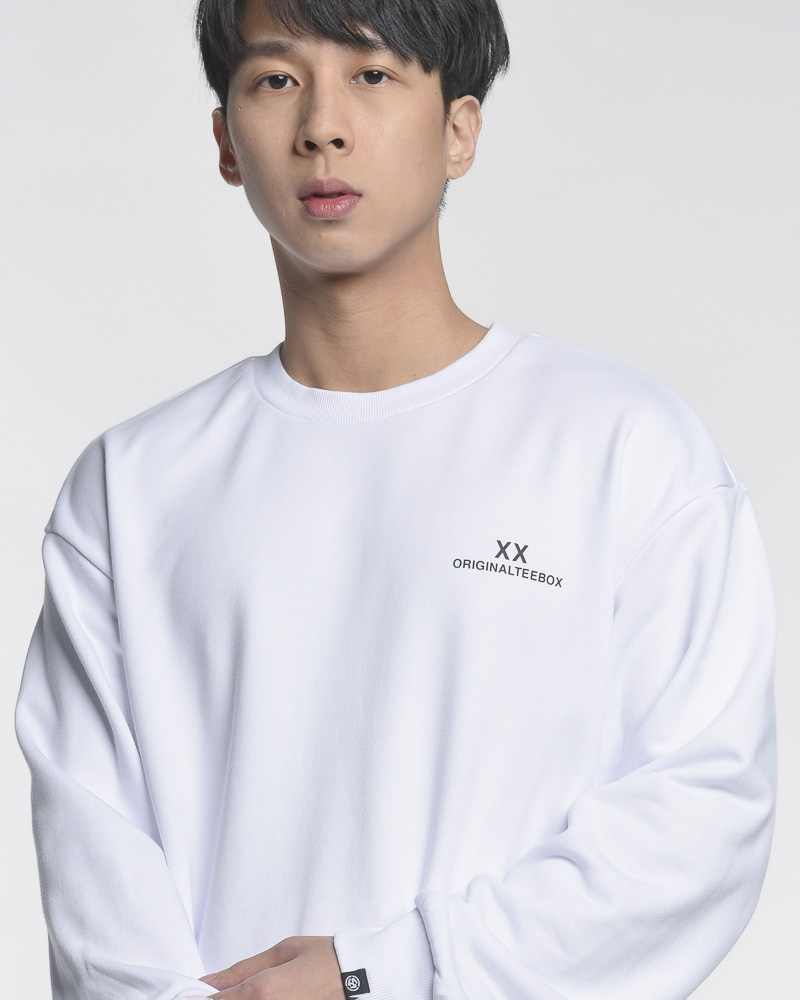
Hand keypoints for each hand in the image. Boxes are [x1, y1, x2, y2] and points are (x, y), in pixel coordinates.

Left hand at [198, 935, 346, 998]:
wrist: (361, 977)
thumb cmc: (325, 960)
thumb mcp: (282, 952)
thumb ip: (240, 970)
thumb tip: (205, 983)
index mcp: (262, 992)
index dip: (199, 999)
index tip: (194, 994)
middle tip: (224, 993)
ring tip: (247, 993)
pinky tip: (262, 998)